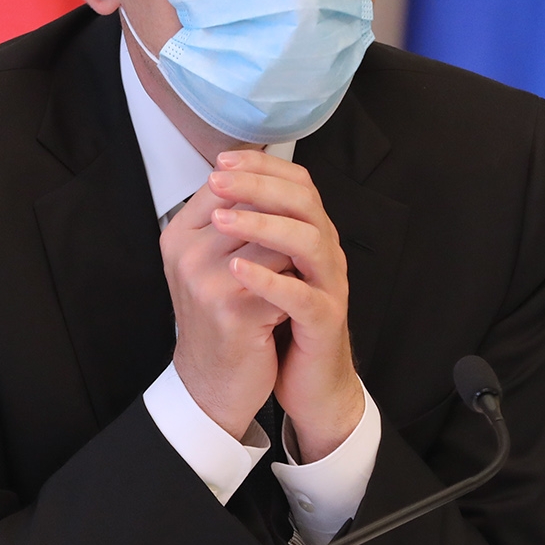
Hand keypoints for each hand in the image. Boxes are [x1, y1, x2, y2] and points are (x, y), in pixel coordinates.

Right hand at [160, 180, 292, 439]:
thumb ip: (230, 220)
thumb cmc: (219, 318)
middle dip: (286, 215)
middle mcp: (186, 255)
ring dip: (298, 249)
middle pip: (253, 207)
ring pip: (276, 239)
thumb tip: (267, 170)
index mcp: (177, 236)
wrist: (212, 383)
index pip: (225, 184)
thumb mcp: (210, 264)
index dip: (263, 183)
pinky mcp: (236, 311)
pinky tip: (301, 292)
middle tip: (309, 225)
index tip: (288, 194)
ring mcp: (208, 282)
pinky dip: (299, 283)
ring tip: (302, 264)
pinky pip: (285, 279)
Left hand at [206, 150, 362, 461]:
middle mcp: (325, 252)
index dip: (260, 167)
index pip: (295, 183)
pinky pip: (302, 295)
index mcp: (310, 234)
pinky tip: (237, 268)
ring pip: (309, 240)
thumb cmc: (280, 322)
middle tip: (218, 180)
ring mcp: (329, 286)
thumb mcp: (263, 270)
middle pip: (304, 201)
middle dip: (258, 185)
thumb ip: (251, 234)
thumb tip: (216, 191)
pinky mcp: (325, 321)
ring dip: (264, 224)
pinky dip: (269, 279)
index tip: (220, 162)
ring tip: (223, 218)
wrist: (308, 383)